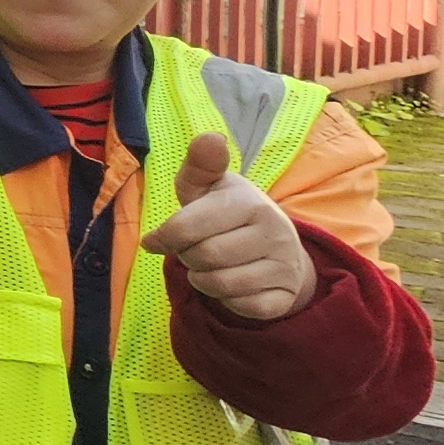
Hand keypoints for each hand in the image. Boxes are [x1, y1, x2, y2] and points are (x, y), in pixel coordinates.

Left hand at [142, 130, 316, 323]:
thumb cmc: (226, 213)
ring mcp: (285, 265)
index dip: (163, 238)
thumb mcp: (207, 187)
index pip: (185, 228)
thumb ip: (200, 164)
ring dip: (202, 280)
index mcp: (250, 202)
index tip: (157, 239)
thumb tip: (210, 137)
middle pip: (202, 258)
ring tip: (212, 265)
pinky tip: (234, 283)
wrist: (276, 246)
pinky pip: (241, 307)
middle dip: (187, 257)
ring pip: (218, 284)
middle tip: (197, 249)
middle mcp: (275, 231)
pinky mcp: (285, 296)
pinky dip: (227, 300)